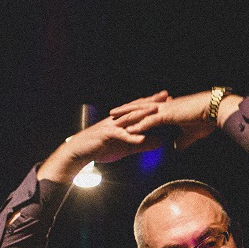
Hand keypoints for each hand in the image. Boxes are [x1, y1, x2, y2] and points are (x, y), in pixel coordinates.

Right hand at [38, 92, 171, 181]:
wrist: (80, 152)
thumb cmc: (102, 148)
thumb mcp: (126, 147)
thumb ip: (141, 144)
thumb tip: (159, 142)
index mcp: (122, 121)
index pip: (140, 110)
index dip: (153, 104)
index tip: (168, 100)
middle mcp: (117, 119)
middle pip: (136, 108)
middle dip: (152, 102)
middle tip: (166, 96)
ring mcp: (111, 125)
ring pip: (129, 118)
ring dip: (143, 114)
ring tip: (156, 111)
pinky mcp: (105, 134)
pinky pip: (120, 135)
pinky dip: (130, 136)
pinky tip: (141, 137)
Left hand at [110, 90, 221, 150]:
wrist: (213, 111)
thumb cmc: (206, 120)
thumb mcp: (191, 134)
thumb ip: (182, 140)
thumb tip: (176, 147)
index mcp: (168, 109)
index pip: (147, 110)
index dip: (136, 113)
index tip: (126, 115)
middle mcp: (163, 107)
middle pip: (139, 108)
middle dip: (125, 111)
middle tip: (112, 113)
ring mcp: (164, 111)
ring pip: (140, 113)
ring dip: (126, 117)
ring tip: (113, 120)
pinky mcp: (167, 115)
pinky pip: (148, 122)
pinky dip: (138, 126)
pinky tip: (128, 130)